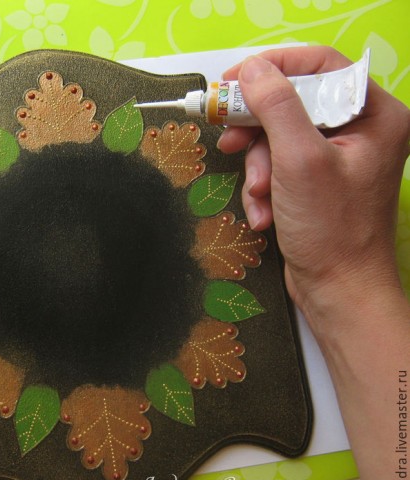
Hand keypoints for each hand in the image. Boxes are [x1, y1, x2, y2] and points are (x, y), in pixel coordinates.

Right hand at [218, 46, 409, 317]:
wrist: (338, 289)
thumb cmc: (331, 229)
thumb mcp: (299, 161)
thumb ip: (277, 108)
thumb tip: (252, 70)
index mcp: (373, 114)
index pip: (320, 66)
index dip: (273, 68)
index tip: (232, 82)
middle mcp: (359, 130)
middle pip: (293, 103)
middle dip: (258, 131)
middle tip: (229, 140)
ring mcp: (337, 157)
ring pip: (279, 138)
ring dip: (258, 168)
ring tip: (260, 195)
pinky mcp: (316, 181)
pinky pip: (278, 166)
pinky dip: (264, 188)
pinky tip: (264, 212)